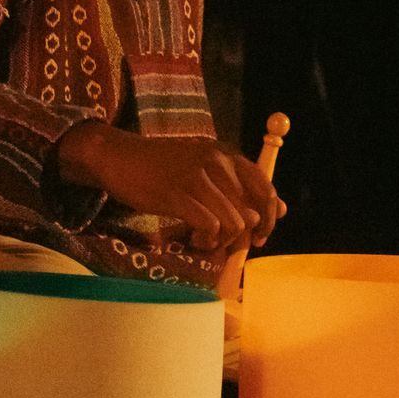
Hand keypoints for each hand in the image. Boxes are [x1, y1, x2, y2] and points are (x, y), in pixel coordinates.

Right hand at [55, 123, 286, 251]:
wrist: (118, 155)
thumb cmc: (162, 165)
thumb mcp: (203, 168)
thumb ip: (239, 186)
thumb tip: (280, 208)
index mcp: (226, 153)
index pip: (265, 188)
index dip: (268, 218)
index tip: (259, 236)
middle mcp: (216, 161)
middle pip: (252, 210)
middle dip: (244, 236)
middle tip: (226, 244)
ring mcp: (196, 176)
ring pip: (234, 222)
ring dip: (223, 241)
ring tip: (205, 240)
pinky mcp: (175, 193)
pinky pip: (209, 226)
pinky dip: (206, 240)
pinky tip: (193, 238)